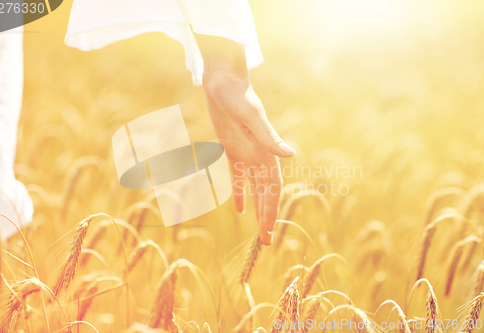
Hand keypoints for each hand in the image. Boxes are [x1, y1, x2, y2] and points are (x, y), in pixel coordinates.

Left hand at [196, 35, 295, 244]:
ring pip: (254, 188)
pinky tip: (238, 209)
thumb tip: (292, 155)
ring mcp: (246, 153)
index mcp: (266, 152)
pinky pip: (236, 176)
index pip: (273, 188)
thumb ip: (270, 136)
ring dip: (256, 208)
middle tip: (265, 242)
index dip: (272, 209)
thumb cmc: (238, 95)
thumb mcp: (252, 116)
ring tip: (257, 230)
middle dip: (266, 216)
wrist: (223, 81)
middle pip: (265, 193)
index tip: (269, 231)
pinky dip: (239, 193)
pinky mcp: (231, 149)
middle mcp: (259, 155)